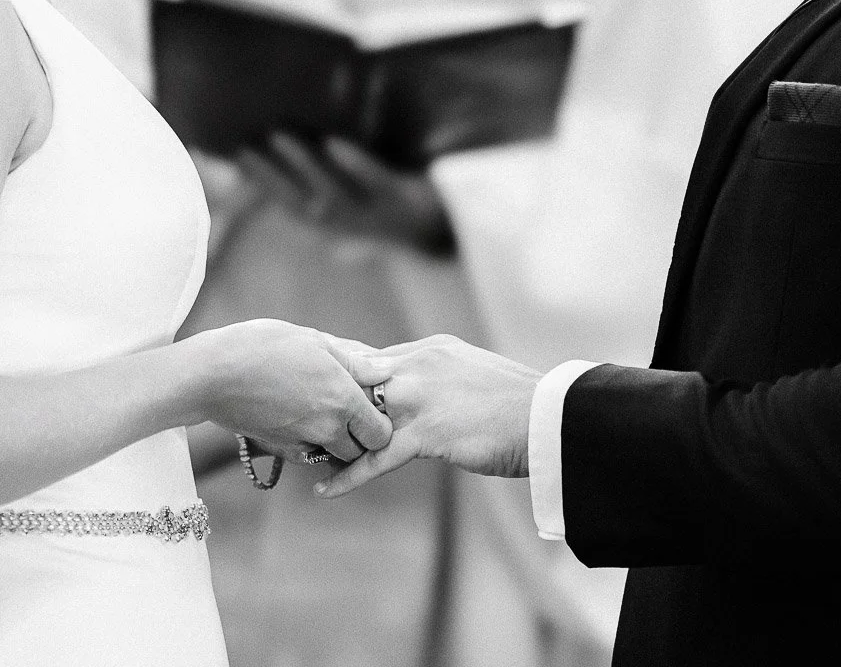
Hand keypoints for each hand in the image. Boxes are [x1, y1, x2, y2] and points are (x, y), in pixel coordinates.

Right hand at [196, 319, 392, 463]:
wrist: (210, 375)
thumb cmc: (261, 347)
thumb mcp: (314, 341)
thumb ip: (354, 361)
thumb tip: (384, 370)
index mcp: (342, 398)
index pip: (381, 433)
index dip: (380, 421)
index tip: (370, 403)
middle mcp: (326, 427)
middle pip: (360, 451)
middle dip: (359, 437)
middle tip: (348, 409)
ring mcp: (301, 443)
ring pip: (332, 455)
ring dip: (333, 441)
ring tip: (319, 408)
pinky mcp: (279, 450)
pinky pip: (306, 454)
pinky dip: (308, 442)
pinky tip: (296, 415)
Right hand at [238, 131, 454, 253]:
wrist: (446, 232)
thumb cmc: (395, 212)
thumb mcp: (357, 204)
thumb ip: (325, 189)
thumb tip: (293, 155)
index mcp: (335, 225)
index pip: (289, 205)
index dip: (263, 182)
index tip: (239, 155)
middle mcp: (349, 225)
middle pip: (302, 202)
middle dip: (274, 174)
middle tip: (250, 143)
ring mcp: (375, 213)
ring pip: (331, 191)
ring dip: (305, 164)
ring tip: (282, 134)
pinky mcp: (403, 199)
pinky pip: (375, 181)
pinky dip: (354, 163)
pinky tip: (335, 142)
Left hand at [318, 335, 540, 497]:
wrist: (549, 418)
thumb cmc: (519, 404)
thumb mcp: (474, 375)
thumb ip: (442, 379)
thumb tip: (430, 394)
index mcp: (429, 350)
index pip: (373, 358)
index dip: (343, 373)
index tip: (317, 381)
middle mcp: (418, 365)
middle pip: (355, 378)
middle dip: (324, 396)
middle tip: (291, 410)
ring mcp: (419, 397)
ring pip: (359, 415)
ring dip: (329, 435)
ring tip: (300, 451)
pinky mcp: (426, 431)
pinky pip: (376, 457)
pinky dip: (349, 475)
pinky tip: (325, 490)